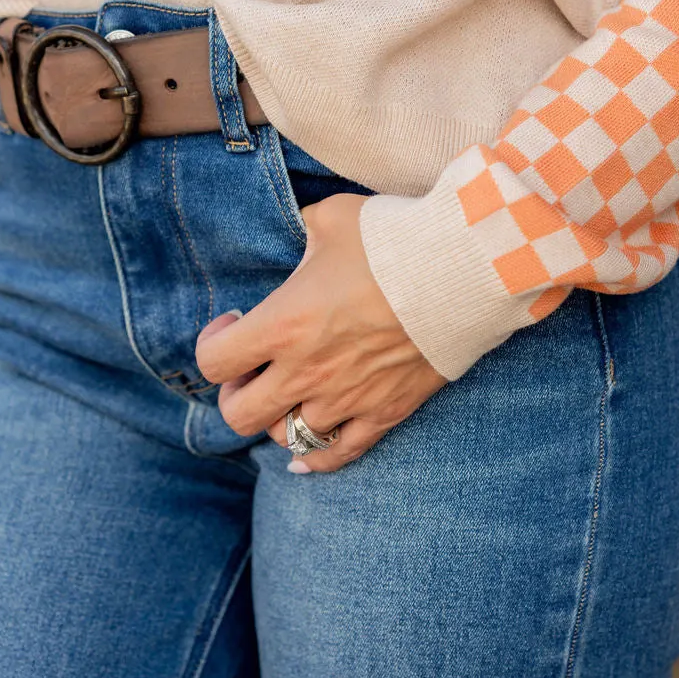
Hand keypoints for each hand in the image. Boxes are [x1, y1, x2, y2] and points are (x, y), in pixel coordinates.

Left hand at [195, 194, 445, 472]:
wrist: (464, 271)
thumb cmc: (394, 239)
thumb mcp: (333, 218)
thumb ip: (305, 232)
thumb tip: (305, 237)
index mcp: (284, 325)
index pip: (214, 361)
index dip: (214, 343)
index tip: (233, 324)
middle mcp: (307, 372)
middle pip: (239, 415)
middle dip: (236, 393)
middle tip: (252, 368)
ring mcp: (347, 399)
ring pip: (286, 437)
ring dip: (279, 417)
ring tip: (290, 393)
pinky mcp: (385, 412)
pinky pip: (339, 453)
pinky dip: (316, 459)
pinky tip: (305, 457)